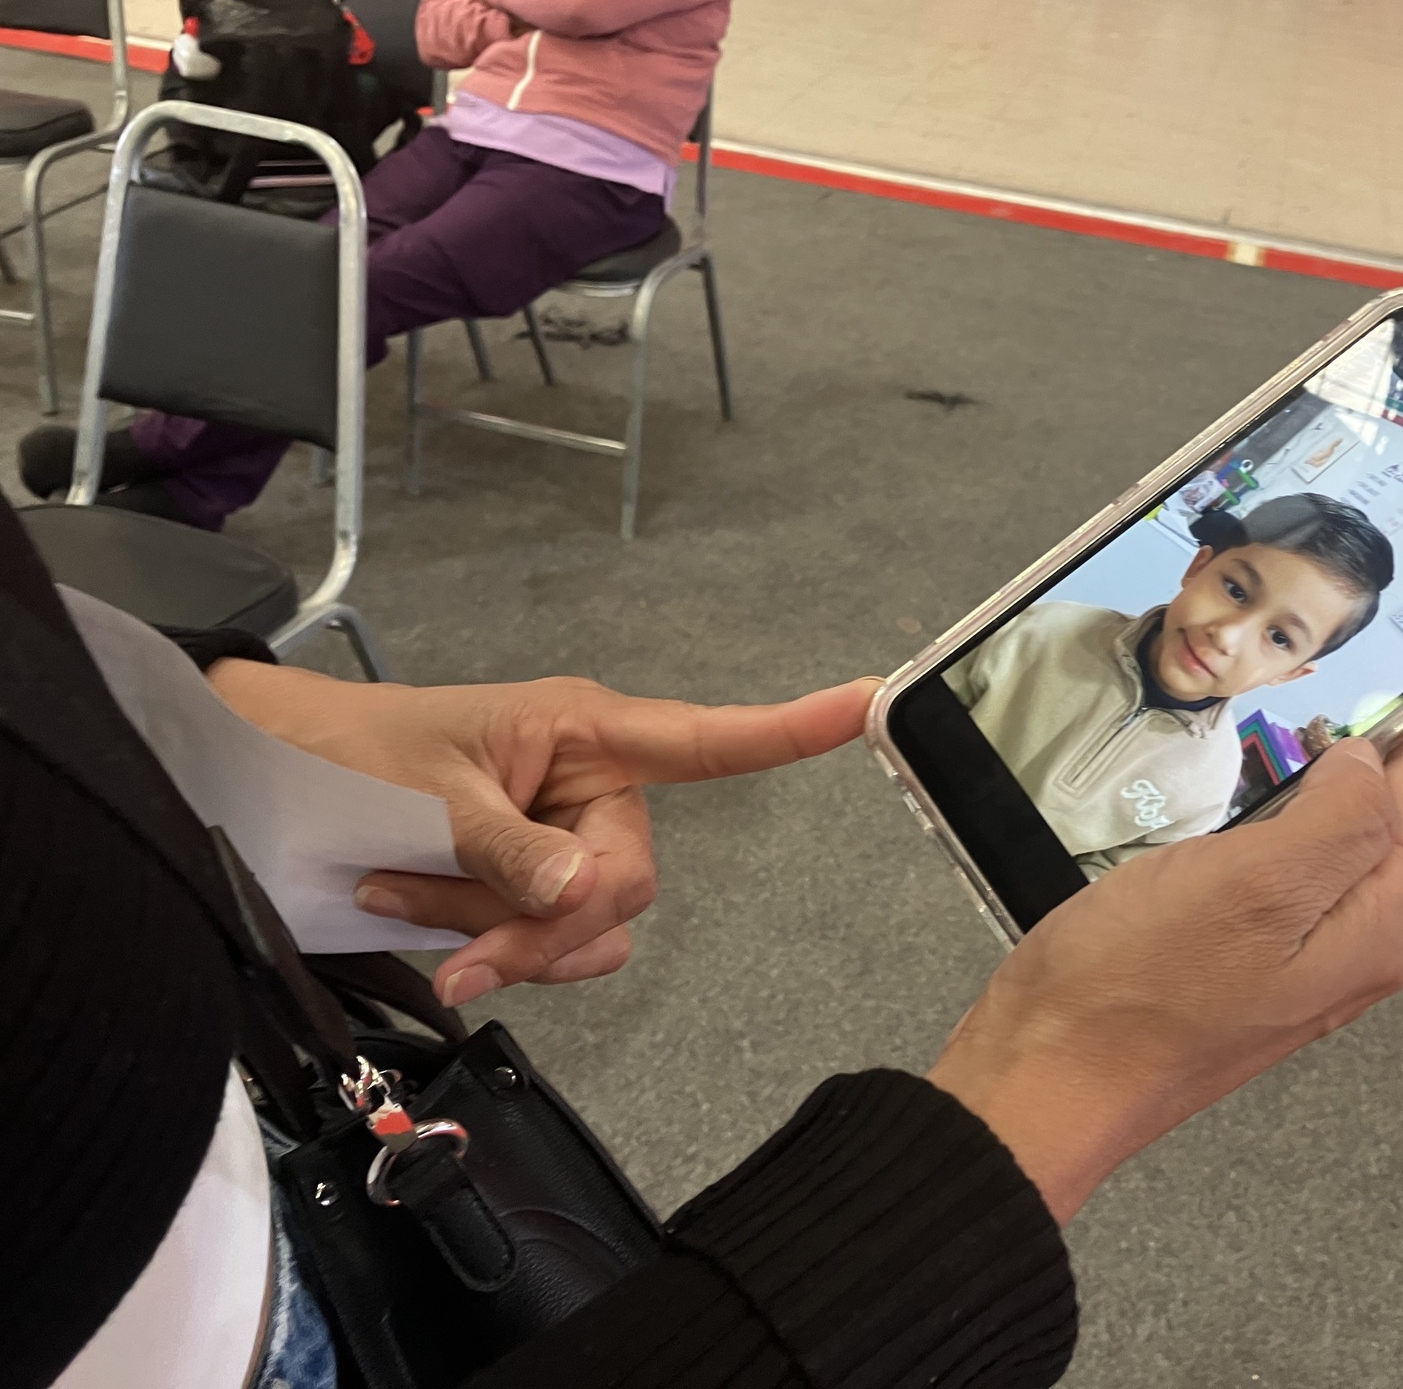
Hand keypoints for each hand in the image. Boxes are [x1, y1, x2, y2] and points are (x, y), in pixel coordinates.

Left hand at [208, 662, 877, 1005]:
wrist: (275, 789)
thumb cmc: (352, 754)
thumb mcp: (431, 795)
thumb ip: (515, 851)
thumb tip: (591, 896)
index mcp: (583, 733)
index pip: (702, 738)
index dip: (786, 730)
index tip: (870, 704)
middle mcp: (590, 789)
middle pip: (630, 880)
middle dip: (548, 925)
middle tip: (462, 949)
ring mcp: (562, 847)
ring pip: (596, 930)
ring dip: (511, 944)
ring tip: (417, 909)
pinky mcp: (531, 895)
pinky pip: (557, 952)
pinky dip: (495, 956)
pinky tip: (427, 931)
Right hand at [929, 698, 1402, 1221]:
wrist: (1045, 1081)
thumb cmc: (1136, 986)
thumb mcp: (1251, 884)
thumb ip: (1336, 818)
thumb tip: (1373, 762)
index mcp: (1373, 928)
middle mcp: (1352, 949)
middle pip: (1395, 825)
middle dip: (1394, 743)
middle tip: (1381, 656)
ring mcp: (1297, 960)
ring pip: (1338, 846)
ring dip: (1336, 776)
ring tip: (1322, 701)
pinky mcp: (1241, 959)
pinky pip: (1288, 871)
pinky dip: (1285, 814)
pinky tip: (1257, 786)